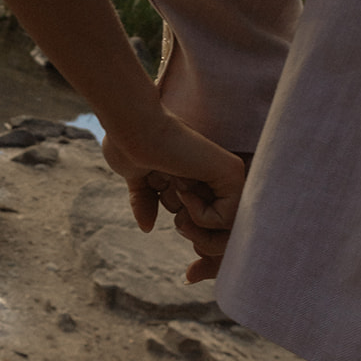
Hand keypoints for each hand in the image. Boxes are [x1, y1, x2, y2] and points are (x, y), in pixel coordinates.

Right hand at [102, 113, 244, 275]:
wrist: (133, 127)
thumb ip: (145, 200)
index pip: (207, 219)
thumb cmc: (127, 143)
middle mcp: (215, 173)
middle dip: (194, 233)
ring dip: (198, 230)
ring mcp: (226, 172)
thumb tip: (147, 226)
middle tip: (178, 221)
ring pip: (231, 227)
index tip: (167, 212)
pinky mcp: (232, 171)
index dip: (190, 229)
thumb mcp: (135, 176)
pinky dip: (203, 217)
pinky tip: (185, 191)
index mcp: (195, 174)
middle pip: (222, 227)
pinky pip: (229, 218)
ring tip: (180, 211)